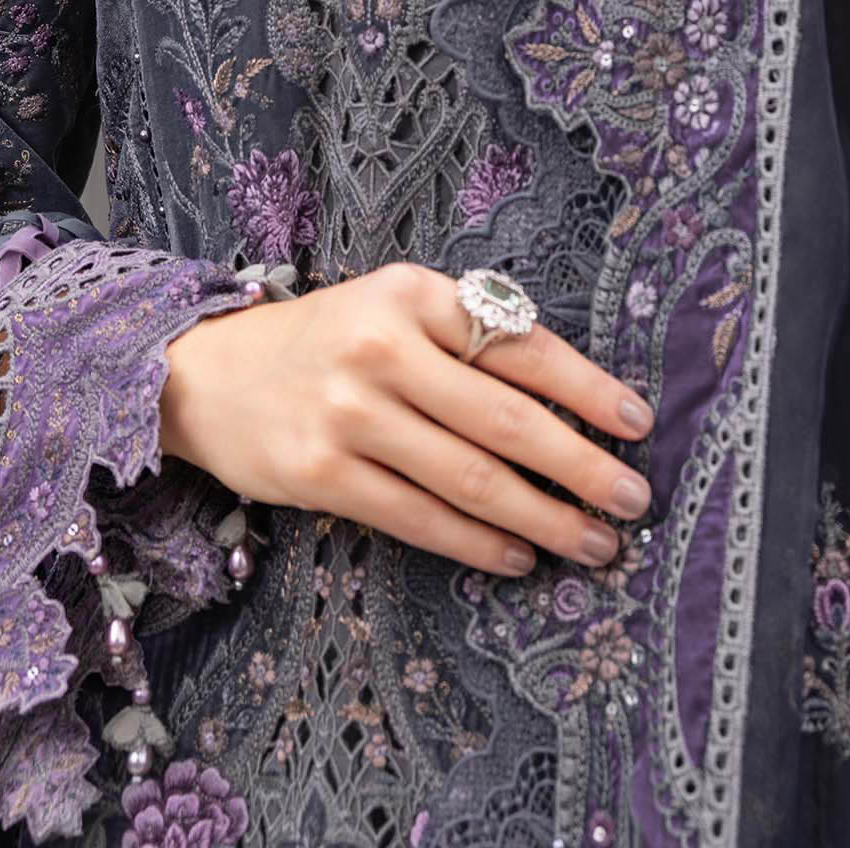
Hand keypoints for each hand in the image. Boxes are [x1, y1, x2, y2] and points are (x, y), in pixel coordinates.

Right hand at [158, 260, 655, 575]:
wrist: (212, 372)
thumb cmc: (331, 339)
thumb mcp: (398, 306)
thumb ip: (471, 336)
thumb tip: (574, 399)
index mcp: (414, 293)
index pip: (522, 344)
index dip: (588, 388)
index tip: (638, 423)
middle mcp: (383, 348)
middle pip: (507, 420)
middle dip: (582, 466)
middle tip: (633, 498)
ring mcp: (349, 414)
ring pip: (471, 478)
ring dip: (544, 517)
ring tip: (593, 541)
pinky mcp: (322, 474)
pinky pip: (420, 519)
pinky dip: (479, 543)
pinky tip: (518, 556)